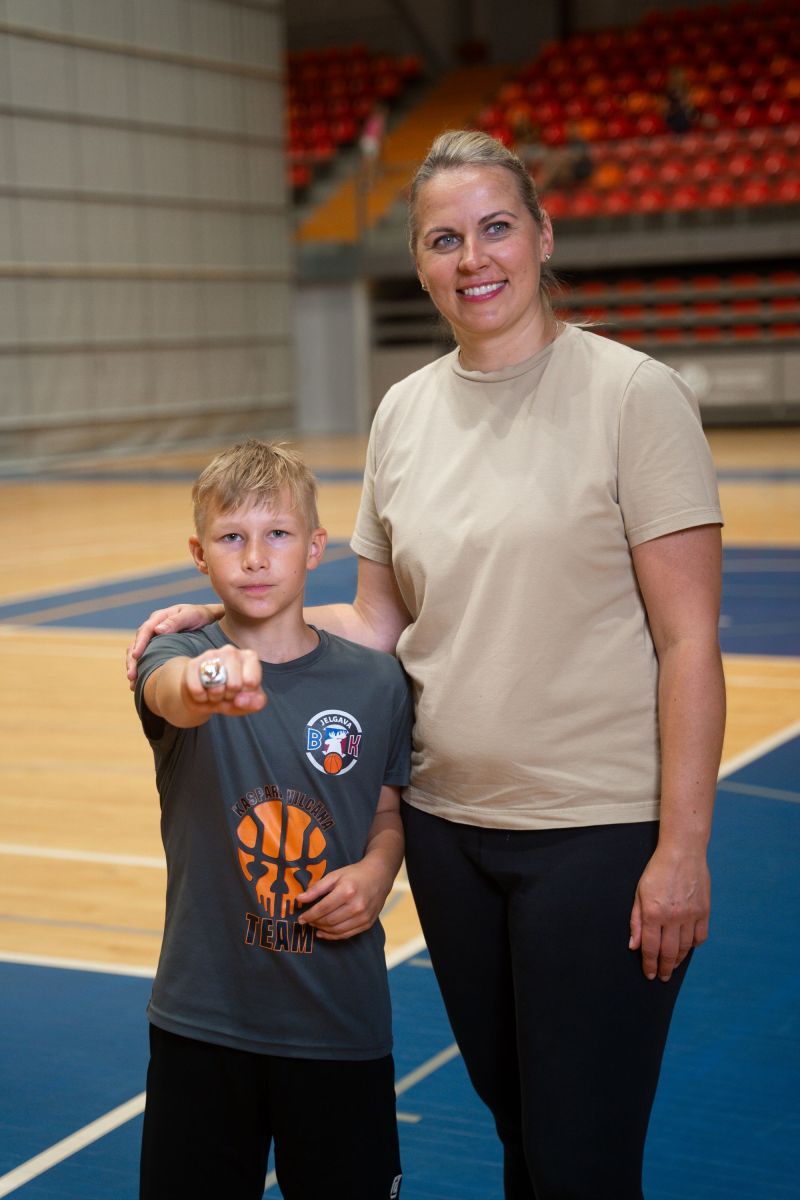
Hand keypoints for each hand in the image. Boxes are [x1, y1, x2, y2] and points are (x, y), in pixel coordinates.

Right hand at [126, 603, 222, 687]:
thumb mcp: (191, 615)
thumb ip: (175, 621)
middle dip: (133, 661)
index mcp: (159, 618)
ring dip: (135, 668)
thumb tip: (157, 630)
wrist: (210, 620)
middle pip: (137, 644)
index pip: (145, 631)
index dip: (139, 644)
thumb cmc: (201, 616)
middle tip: (132, 676)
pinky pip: (147, 660)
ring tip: (133, 683)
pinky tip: (140, 684)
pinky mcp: (158, 649)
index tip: (136, 656)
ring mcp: (155, 640)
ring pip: (139, 654)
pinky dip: (142, 670)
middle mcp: (153, 629)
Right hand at [184, 646, 265, 715]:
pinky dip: (200, 698)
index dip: (245, 694)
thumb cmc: (232, 695)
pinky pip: (197, 690)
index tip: (242, 691)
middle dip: (229, 696)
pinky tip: (203, 692)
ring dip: (215, 697)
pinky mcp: (193, 663)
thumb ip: (256, 702)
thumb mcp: (250, 702)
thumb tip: (240, 699)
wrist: (205, 695)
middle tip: (226, 693)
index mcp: (249, 657)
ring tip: (215, 692)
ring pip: (216, 687)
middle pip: (234, 685)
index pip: (252, 682)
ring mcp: (211, 655)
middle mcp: (231, 651)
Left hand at [296, 859, 392, 940]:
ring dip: (322, 930)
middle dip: (314, 923)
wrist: (379, 877)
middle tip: (307, 921)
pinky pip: (346, 935)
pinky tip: (324, 932)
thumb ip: (316, 888)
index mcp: (347, 891)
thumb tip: (299, 900)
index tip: (300, 918)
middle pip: (329, 921)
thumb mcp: (334, 875)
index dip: (309, 915)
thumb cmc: (354, 874)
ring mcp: (363, 917)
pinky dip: (332, 936)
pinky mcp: (367, 924)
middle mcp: (357, 906)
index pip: (322, 909)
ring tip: (315, 925)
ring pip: (336, 930)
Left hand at [629, 844, 709, 981]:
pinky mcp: (704, 911)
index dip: (649, 964)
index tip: (649, 974)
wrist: (682, 852)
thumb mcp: (639, 893)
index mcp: (653, 913)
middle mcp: (673, 917)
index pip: (650, 948)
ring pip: (685, 948)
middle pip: (669, 953)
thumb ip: (636, 921)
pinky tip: (687, 948)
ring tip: (673, 966)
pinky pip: (700, 937)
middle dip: (664, 968)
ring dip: (679, 960)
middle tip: (662, 977)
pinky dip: (694, 946)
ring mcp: (691, 915)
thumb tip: (633, 946)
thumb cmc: (657, 871)